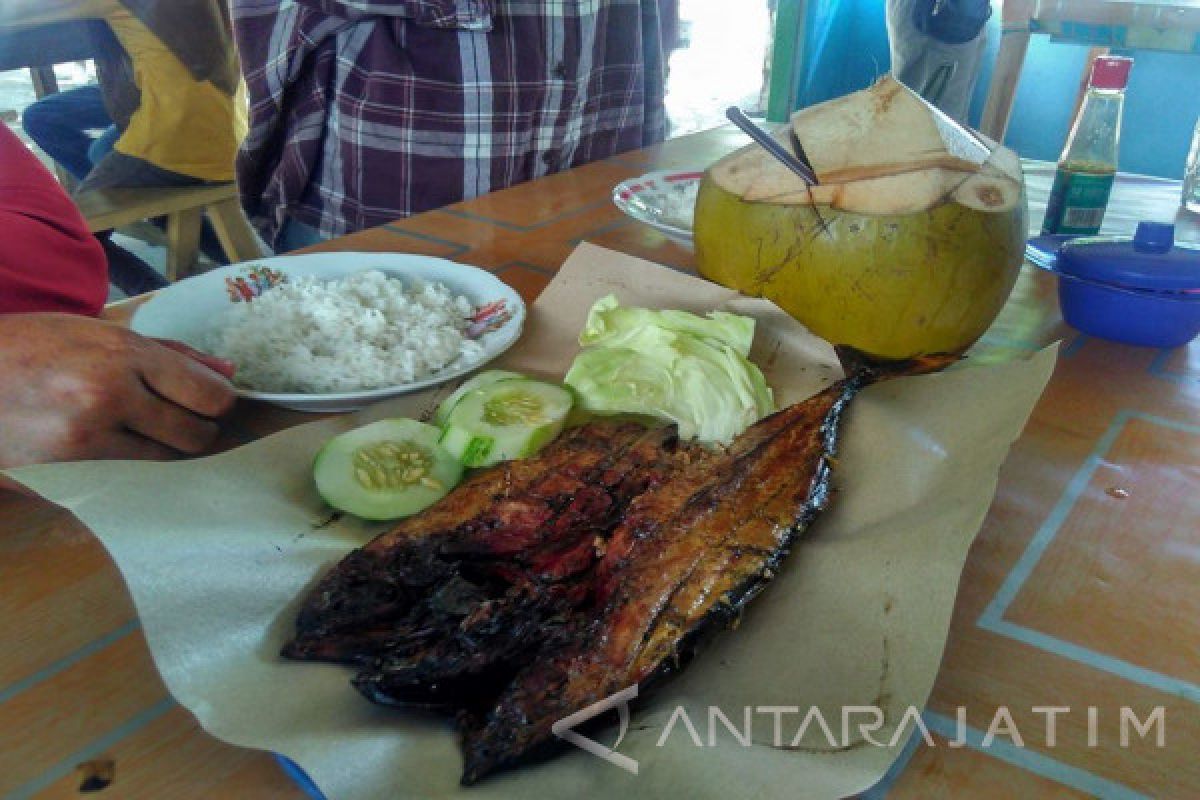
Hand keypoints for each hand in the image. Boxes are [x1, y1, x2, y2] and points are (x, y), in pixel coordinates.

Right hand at [0, 313, 236, 468]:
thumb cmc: (31, 345)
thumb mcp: (98, 331)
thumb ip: (169, 352)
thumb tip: (227, 371)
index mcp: (123, 352)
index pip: (208, 393)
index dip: (221, 400)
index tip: (215, 399)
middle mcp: (112, 393)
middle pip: (197, 432)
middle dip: (202, 427)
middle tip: (190, 416)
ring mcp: (90, 433)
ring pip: (167, 455)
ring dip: (171, 443)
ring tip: (149, 424)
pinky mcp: (72, 463)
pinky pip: (131, 466)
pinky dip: (138, 455)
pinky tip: (122, 436)